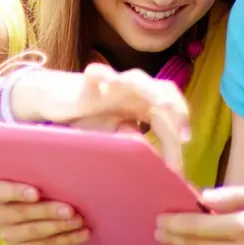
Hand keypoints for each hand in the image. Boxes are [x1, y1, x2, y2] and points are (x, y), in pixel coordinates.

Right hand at [0, 180, 89, 244]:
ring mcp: (9, 235)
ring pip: (34, 232)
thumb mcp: (37, 182)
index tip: (36, 193)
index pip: (1, 191)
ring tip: (79, 220)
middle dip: (47, 211)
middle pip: (21, 213)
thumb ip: (43, 179)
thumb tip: (65, 174)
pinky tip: (83, 233)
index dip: (17, 192)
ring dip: (60, 227)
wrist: (41, 216)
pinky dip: (66, 239)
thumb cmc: (40, 191)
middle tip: (69, 210)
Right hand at [12, 64, 191, 169]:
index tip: (177, 171)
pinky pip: (96, 73)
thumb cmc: (88, 119)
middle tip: (185, 137)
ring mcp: (114, 82)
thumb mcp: (114, 139)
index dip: (175, 144)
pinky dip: (101, 75)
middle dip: (179, 112)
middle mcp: (134, 91)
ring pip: (139, 79)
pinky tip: (105, 84)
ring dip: (151, 90)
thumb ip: (135, 147)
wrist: (58, 100)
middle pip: (166, 91)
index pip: (167, 121)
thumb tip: (155, 166)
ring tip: (161, 104)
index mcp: (144, 105)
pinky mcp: (89, 80)